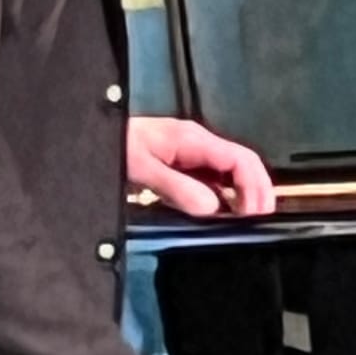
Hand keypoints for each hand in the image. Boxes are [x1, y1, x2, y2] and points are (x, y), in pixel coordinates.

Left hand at [126, 115, 274, 218]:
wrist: (94, 135)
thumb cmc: (116, 144)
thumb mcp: (143, 168)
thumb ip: (177, 187)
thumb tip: (211, 207)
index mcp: (193, 140)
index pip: (239, 159)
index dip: (254, 186)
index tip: (254, 212)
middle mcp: (198, 144)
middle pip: (243, 163)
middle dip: (258, 189)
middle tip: (261, 218)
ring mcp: (192, 153)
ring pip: (230, 172)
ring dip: (243, 194)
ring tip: (247, 219)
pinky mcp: (183, 164)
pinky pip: (213, 179)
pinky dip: (224, 196)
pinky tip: (222, 213)